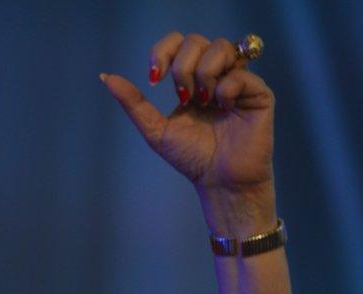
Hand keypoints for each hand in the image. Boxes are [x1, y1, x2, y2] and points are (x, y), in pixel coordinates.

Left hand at [100, 32, 277, 236]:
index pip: (177, 43)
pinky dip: (225, 90)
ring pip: (220, 48)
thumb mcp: (154, 129)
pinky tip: (223, 109)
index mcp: (190, 79)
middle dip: (181, 67)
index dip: (162, 52)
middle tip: (182, 97)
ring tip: (202, 102)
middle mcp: (214, 74)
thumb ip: (133, 102)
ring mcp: (238, 81)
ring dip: (203, 74)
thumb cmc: (190, 157)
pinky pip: (240, 74)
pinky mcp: (259, 93)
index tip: (153, 78)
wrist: (217, 181)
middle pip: (196, 41)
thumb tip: (105, 76)